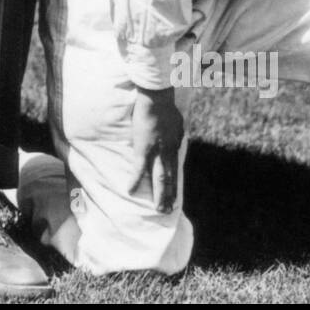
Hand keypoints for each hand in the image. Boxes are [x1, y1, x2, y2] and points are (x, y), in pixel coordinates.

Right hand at [129, 86, 183, 212]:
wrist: (157, 98)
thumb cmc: (165, 106)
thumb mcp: (177, 122)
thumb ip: (177, 132)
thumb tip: (179, 136)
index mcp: (174, 146)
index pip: (175, 170)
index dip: (175, 185)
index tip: (175, 198)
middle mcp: (168, 152)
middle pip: (170, 178)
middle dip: (169, 195)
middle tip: (168, 211)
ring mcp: (156, 152)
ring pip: (160, 178)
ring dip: (160, 194)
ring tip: (159, 209)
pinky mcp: (143, 149)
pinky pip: (139, 168)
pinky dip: (135, 180)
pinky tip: (130, 191)